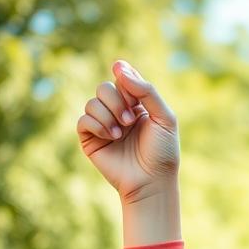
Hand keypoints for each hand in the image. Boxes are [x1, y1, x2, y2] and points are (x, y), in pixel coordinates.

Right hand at [76, 60, 179, 199]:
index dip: (124, 78)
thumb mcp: (164, 117)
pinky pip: (83, 120)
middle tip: (131, 120)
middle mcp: (119, 112)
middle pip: (104, 87)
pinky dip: (97, 125)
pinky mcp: (90, 139)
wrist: (152, 181)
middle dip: (117, 100)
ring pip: (92, 102)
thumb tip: (119, 67)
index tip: (126, 82)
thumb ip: (146, 91)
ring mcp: (104, 125)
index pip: (123, 79)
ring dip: (108, 115)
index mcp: (138, 104)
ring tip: (121, 133)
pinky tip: (111, 137)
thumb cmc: (162, 151)